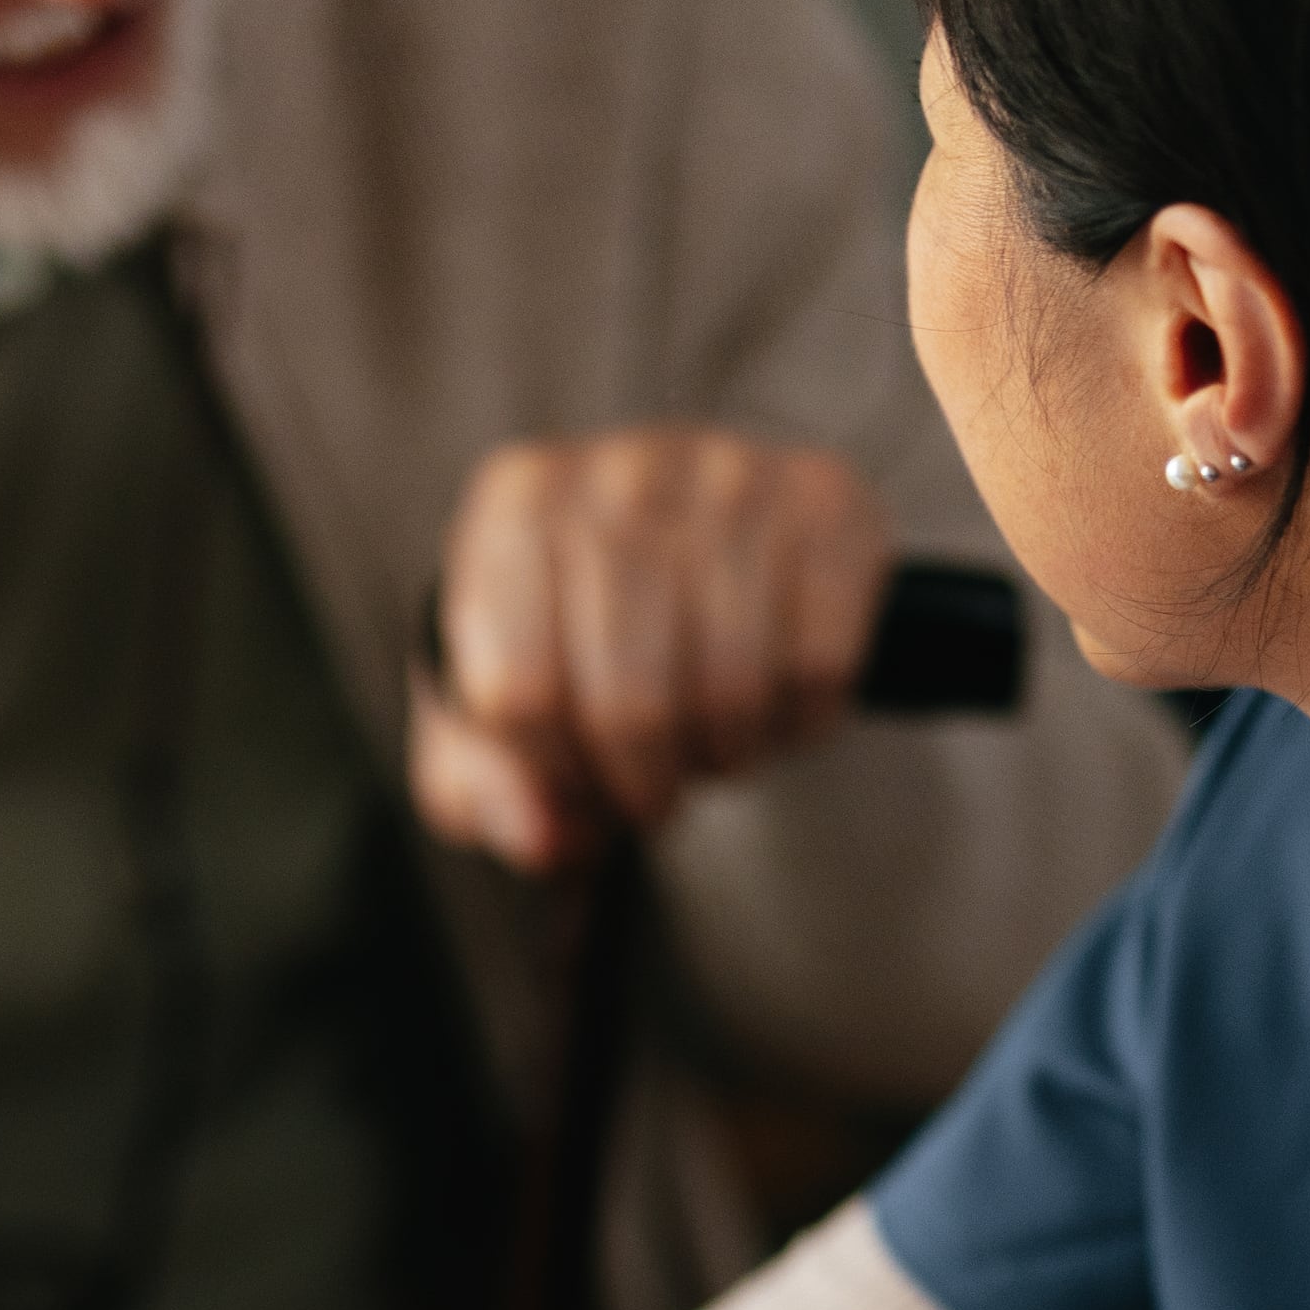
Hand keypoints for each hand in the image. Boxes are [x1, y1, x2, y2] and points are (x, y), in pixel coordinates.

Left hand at [413, 428, 899, 870]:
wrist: (687, 553)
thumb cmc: (573, 646)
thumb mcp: (488, 721)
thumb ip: (482, 787)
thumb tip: (549, 839)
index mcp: (517, 506)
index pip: (520, 694)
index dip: (555, 776)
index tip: (573, 781)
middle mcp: (622, 470)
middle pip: (629, 705)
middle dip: (644, 784)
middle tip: (650, 786)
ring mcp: (734, 473)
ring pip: (731, 691)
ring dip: (724, 756)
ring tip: (706, 739)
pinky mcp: (827, 500)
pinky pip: (818, 668)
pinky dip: (799, 722)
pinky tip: (771, 701)